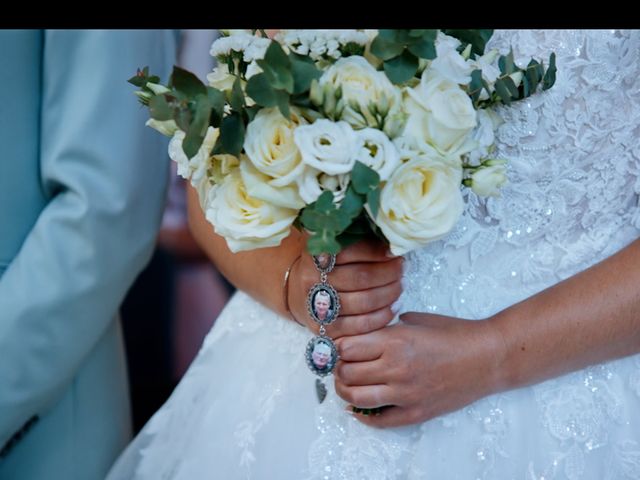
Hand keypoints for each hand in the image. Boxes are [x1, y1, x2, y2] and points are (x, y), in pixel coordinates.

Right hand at [288, 239, 403, 338]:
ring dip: (389, 293)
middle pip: (360, 277)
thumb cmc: (324, 266)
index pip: (350, 251)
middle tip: (401, 269)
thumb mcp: (330, 248)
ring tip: (400, 286)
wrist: (298, 293)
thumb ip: (353, 241)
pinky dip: (382, 316)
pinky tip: (393, 307)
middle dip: (388, 273)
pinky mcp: (325, 329)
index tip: (394, 252)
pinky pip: (361, 325)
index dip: (375, 252)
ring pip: (363, 302)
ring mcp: (317, 307)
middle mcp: (312, 280)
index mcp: (315, 255)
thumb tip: (389, 240)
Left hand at [334, 312, 504, 426]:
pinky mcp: (415, 412)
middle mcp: (396, 367)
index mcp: (395, 340)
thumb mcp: (417, 320)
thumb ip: (388, 327)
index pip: (346, 347)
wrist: (487, 357)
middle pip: (346, 373)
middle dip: (338, 369)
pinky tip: (359, 408)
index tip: (340, 346)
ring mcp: (405, 393)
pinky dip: (363, 416)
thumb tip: (366, 335)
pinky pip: (379, 420)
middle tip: (342, 365)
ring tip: (347, 385)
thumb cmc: (455, 334)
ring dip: (345, 392)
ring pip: (356, 398)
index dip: (338, 347)